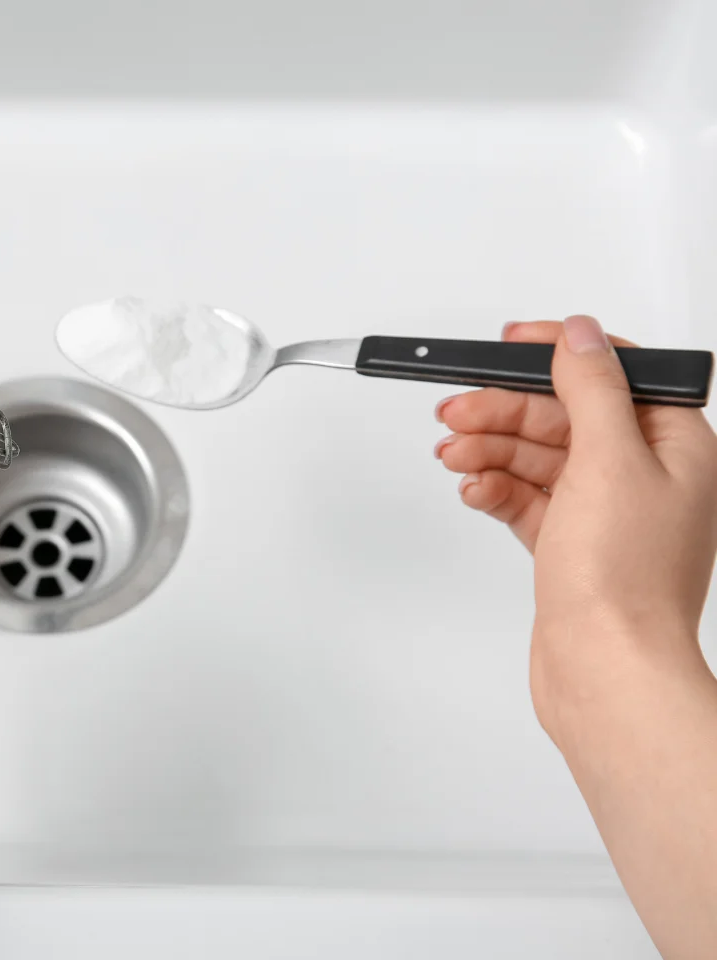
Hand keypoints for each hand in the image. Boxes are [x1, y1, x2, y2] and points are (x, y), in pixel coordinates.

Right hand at [434, 316, 716, 957]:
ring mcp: (607, 513)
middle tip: (457, 410)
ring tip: (455, 453)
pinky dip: (496, 490)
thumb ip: (591, 388)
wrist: (604, 670)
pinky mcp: (572, 546)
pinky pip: (527, 500)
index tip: (509, 343)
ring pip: (539, 458)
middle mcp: (645, 476)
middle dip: (507, 410)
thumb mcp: (609, 459)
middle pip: (564, 416)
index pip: (613, 374)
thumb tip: (580, 334)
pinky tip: (474, 489)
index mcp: (675, 445)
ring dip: (492, 450)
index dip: (559, 353)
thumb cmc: (623, 582)